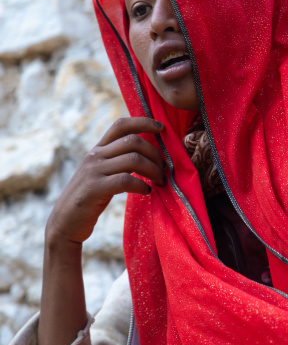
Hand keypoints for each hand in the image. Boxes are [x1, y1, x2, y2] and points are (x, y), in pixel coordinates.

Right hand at [46, 117, 165, 246]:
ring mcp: (93, 171)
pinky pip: (126, 180)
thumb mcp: (101, 173)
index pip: (120, 125)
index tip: (161, 127)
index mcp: (98, 149)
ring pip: (133, 159)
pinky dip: (141, 185)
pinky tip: (146, 192)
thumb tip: (148, 155)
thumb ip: (118, 161)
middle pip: (132, 141)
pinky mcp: (94, 189)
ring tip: (160, 181)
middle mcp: (95, 156)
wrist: (64, 222)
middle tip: (164, 169)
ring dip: (153, 170)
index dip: (143, 122)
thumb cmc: (89, 199)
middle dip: (155, 153)